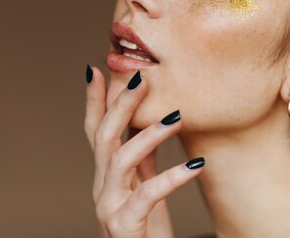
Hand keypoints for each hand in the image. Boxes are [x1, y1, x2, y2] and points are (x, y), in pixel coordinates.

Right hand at [84, 66, 204, 237]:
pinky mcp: (124, 226)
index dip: (93, 101)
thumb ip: (141, 161)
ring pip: (120, 159)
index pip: (94, 131)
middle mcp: (101, 189)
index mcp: (106, 177)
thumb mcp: (143, 189)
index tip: (94, 69)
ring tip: (178, 117)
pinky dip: (171, 178)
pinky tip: (196, 167)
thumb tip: (146, 126)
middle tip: (142, 78)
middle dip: (120, 104)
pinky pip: (147, 196)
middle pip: (103, 137)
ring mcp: (109, 207)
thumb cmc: (146, 231)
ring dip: (148, 134)